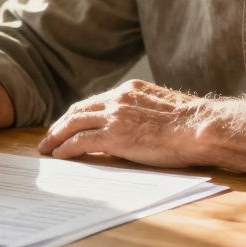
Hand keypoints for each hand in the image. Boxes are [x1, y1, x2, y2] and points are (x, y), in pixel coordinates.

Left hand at [37, 79, 203, 167]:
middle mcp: (118, 99)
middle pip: (79, 110)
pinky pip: (80, 142)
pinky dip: (66, 149)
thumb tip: (139, 125)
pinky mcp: (113, 136)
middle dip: (61, 124)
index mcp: (130, 90)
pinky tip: (59, 156)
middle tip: (50, 137)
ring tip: (47, 148)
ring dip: (57, 137)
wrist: (198, 127)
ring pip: (74, 124)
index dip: (79, 113)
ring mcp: (114, 117)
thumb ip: (145, 111)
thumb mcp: (164, 107)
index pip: (95, 101)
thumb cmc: (191, 123)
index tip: (69, 123)